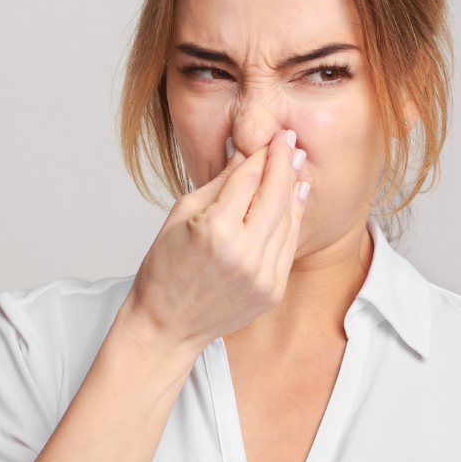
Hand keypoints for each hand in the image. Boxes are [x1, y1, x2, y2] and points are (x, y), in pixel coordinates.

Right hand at [119, 129, 309, 352]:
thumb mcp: (182, 215)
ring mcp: (262, 275)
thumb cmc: (164, 270)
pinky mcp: (273, 291)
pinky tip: (294, 199)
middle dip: (283, 163)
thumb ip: (219, 184)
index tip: (272, 137)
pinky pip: (288, 246)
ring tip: (296, 164)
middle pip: (275, 195)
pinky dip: (293, 220)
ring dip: (293, 189)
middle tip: (289, 141)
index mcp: (215, 230)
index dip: (262, 154)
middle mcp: (244, 253)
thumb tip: (244, 154)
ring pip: (288, 220)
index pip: (248, 179)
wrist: (166, 325)